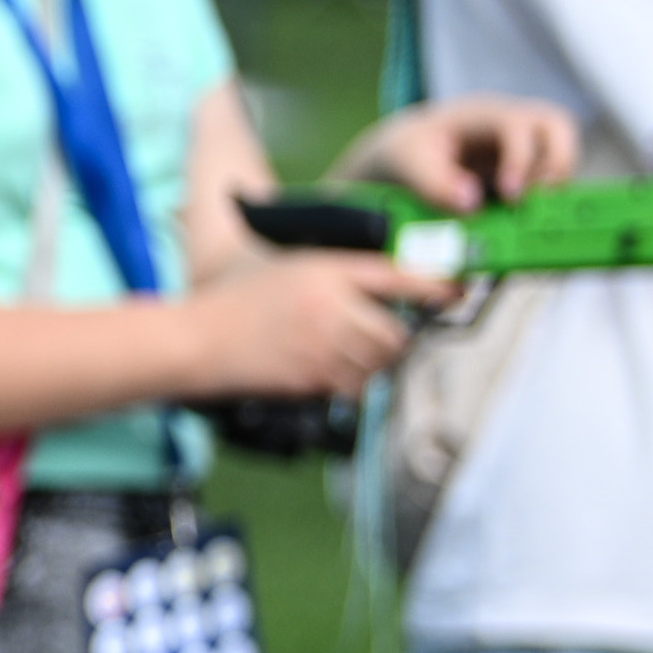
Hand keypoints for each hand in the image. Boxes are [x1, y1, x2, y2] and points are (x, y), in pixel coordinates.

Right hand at [179, 247, 452, 398]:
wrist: (198, 340)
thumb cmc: (238, 300)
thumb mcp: (287, 267)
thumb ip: (335, 273)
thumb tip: (390, 284)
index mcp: (324, 271)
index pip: (395, 276)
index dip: (433, 286)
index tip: (454, 291)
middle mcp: (329, 307)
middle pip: (395, 331)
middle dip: (397, 337)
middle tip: (389, 334)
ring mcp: (323, 346)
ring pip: (380, 362)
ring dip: (377, 362)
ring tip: (354, 353)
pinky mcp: (314, 378)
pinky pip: (357, 385)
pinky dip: (356, 382)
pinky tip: (334, 371)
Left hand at [338, 95, 581, 212]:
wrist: (408, 152)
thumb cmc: (409, 150)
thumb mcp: (408, 164)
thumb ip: (433, 183)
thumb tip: (471, 203)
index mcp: (480, 114)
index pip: (517, 125)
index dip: (521, 159)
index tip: (510, 194)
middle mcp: (510, 122)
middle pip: (558, 125)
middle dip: (558, 163)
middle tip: (539, 198)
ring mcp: (524, 142)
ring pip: (563, 151)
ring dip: (553, 184)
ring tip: (525, 210)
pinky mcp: (528, 165)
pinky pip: (552, 176)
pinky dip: (544, 197)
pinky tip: (521, 217)